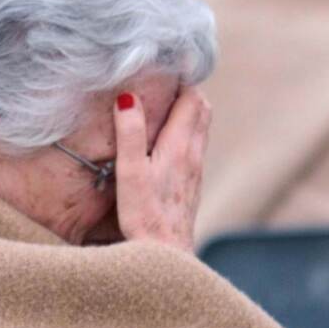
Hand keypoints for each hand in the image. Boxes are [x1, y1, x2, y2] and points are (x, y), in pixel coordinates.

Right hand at [113, 87, 210, 251]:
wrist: (167, 257)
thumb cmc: (145, 216)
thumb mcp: (131, 173)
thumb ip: (130, 133)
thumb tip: (127, 96)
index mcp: (180, 146)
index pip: (193, 99)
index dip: (182, 81)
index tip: (165, 70)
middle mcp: (194, 156)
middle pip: (201, 110)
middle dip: (186, 92)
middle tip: (163, 84)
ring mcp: (196, 172)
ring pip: (199, 130)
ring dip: (187, 113)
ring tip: (163, 106)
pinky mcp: (192, 187)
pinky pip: (194, 149)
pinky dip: (184, 134)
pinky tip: (165, 142)